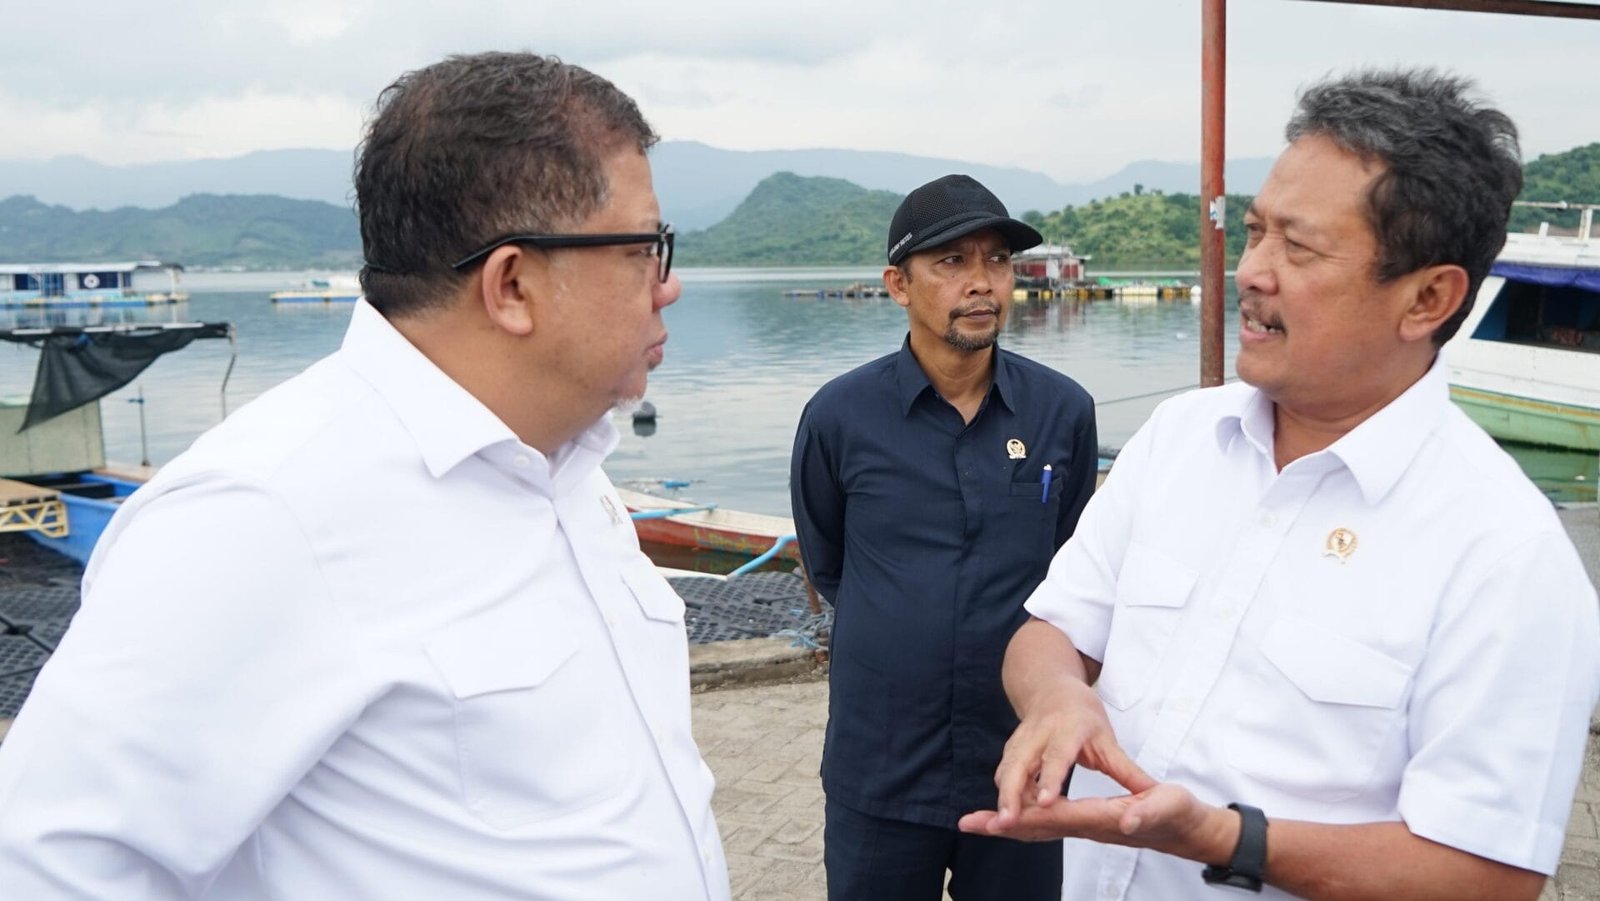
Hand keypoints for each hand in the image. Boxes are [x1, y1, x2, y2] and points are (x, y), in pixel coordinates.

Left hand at [959, 781, 1222, 859]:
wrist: (1188, 826)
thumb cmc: (1179, 813)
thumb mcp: (1168, 805)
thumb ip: (1147, 812)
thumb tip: (1126, 822)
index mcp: (1102, 819)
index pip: (1057, 818)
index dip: (1027, 817)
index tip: (999, 819)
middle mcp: (1088, 828)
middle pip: (1037, 828)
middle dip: (1002, 825)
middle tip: (968, 823)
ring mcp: (1087, 829)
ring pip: (1039, 829)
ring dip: (1006, 826)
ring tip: (974, 823)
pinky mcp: (1088, 824)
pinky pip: (1049, 825)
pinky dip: (1024, 822)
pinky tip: (1008, 819)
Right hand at [987, 678, 1154, 828]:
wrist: (1052, 690)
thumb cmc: (1084, 717)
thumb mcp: (1107, 739)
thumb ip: (1126, 770)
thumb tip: (1154, 793)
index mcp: (1067, 730)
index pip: (1057, 756)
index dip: (1050, 779)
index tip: (1045, 802)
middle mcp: (1039, 734)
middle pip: (1019, 765)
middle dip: (1011, 793)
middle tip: (1008, 822)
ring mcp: (1020, 741)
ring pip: (1006, 770)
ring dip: (1003, 797)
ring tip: (1002, 824)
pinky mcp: (1010, 750)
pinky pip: (1003, 773)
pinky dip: (1003, 794)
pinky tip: (1006, 815)